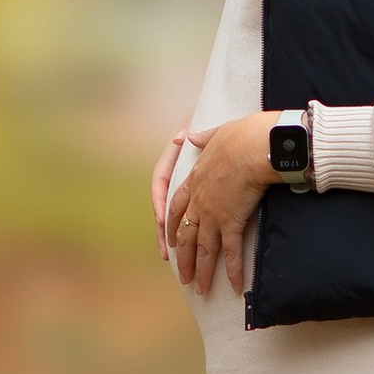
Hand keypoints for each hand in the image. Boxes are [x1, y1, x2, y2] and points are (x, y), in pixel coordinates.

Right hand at [149, 126, 192, 258]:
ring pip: (175, 215)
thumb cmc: (203, 116)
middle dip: (165, 232)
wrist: (213, 113)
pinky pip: (190, 215)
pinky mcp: (197, 193)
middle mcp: (174, 175)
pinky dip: (190, 233)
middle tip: (167, 253)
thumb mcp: (196, 121)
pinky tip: (193, 250)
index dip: (160, 204)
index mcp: (171, 159)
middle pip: (165, 207)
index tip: (163, 221)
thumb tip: (181, 138)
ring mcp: (185, 186)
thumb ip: (189, 131)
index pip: (160, 183)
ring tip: (174, 261)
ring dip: (174, 239)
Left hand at [165, 111, 281, 296]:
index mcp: (195, 179)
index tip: (172, 241)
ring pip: (203, 249)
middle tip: (183, 277)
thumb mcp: (217, 132)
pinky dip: (232, 270)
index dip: (173, 225)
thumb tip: (190, 133)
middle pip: (186, 235)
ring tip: (200, 290)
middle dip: (184, 258)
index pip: (177, 207)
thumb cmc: (242, 135)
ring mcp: (213, 213)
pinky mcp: (231, 221)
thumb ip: (204, 137)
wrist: (255, 145)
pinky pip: (231, 252)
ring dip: (201, 271)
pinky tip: (233, 286)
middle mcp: (200, 200)